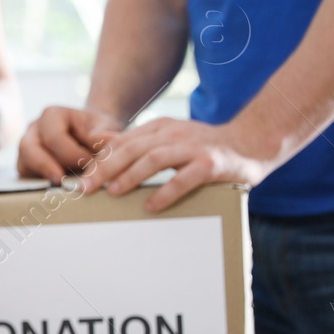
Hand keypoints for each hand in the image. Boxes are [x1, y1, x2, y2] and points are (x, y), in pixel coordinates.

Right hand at [17, 106, 124, 183]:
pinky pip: (25, 175)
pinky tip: (56, 189)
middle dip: (47, 166)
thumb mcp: (107, 126)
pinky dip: (39, 182)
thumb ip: (106, 133)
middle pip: (28, 148)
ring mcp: (28, 146)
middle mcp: (34, 128)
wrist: (92, 134)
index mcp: (52, 115)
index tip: (91, 164)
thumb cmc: (98, 129)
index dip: (72, 154)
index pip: (54, 137)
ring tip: (60, 185)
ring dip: (41, 176)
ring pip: (22, 162)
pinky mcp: (27, 163)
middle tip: (64, 181)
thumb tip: (103, 140)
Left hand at [79, 117, 273, 212]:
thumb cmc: (204, 146)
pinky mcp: (212, 164)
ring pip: (155, 159)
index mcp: (161, 128)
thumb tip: (100, 144)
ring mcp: (194, 148)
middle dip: (105, 169)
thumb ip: (138, 142)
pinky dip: (167, 192)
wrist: (253, 141)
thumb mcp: (169, 137)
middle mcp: (174, 134)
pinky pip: (185, 178)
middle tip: (86, 188)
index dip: (99, 160)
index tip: (80, 178)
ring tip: (113, 193)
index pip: (123, 142)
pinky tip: (151, 205)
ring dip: (130, 176)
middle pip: (132, 149)